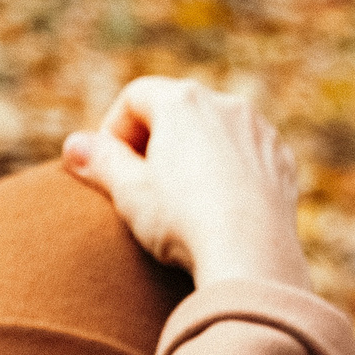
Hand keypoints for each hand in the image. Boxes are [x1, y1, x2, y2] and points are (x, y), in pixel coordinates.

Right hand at [61, 78, 310, 290]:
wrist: (250, 257)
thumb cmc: (182, 222)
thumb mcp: (128, 194)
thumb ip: (99, 162)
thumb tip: (74, 145)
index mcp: (181, 102)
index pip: (135, 97)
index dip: (114, 129)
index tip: (108, 166)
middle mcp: (224, 103)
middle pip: (177, 109)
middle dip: (154, 140)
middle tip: (140, 182)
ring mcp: (258, 130)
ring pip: (215, 130)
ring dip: (194, 153)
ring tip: (180, 197)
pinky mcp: (280, 159)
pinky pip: (245, 154)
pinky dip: (228, 171)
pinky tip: (217, 207)